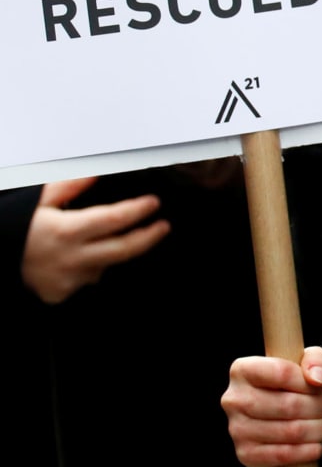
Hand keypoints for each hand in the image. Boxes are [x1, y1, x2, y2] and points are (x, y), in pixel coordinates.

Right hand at [19, 177, 168, 303]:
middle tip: (163, 226)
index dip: (137, 211)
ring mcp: (68, 279)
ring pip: (106, 264)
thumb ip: (69, 185)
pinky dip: (88, 265)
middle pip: (123, 249)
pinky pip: (87, 277)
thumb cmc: (13, 230)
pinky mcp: (62, 293)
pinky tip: (75, 257)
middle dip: (149, 237)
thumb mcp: (38, 201)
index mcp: (66, 231)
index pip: (113, 220)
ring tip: (101, 238)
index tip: (152, 203)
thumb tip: (95, 173)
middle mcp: (70, 258)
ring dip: (110, 250)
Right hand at [222, 346, 321, 466]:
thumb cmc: (298, 386)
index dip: (308, 382)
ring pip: (290, 431)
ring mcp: (236, 428)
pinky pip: (283, 454)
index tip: (318, 386)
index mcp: (243, 370)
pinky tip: (316, 446)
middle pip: (289, 404)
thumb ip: (317, 360)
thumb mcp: (310, 362)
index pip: (282, 373)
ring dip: (317, 430)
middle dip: (317, 408)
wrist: (288, 419)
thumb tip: (317, 378)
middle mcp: (233, 399)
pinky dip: (307, 451)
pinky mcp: (245, 454)